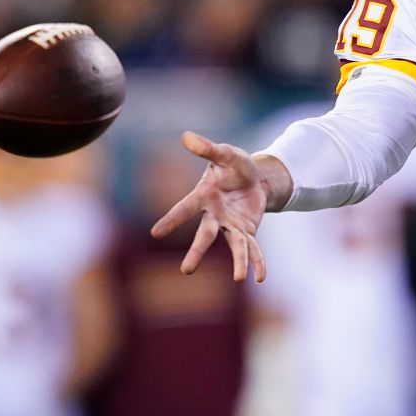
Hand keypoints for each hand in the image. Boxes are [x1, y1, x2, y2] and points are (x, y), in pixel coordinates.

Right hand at [151, 131, 266, 282]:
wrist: (254, 178)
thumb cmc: (234, 165)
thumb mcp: (226, 153)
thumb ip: (208, 148)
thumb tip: (186, 136)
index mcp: (204, 196)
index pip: (186, 208)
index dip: (171, 220)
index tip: (155, 232)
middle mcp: (214, 215)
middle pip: (205, 235)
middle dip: (197, 251)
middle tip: (187, 270)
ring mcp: (230, 226)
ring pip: (233, 246)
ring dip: (238, 262)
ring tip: (240, 278)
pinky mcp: (246, 231)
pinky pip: (252, 248)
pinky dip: (257, 262)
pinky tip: (259, 278)